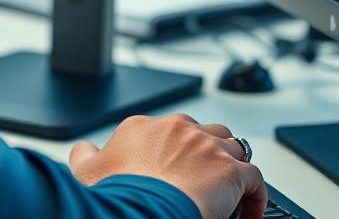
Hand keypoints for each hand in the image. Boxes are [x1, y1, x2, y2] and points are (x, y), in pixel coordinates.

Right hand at [68, 114, 265, 218]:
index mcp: (142, 128)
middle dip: (208, 153)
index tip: (177, 173)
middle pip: (203, 132)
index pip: (167, 131)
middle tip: (205, 181)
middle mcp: (176, 129)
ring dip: (233, 168)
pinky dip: (255, 196)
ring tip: (231, 194)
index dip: (176, 153)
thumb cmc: (117, 195)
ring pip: (232, 148)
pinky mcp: (230, 171)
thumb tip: (83, 149)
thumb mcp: (87, 172)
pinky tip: (250, 213)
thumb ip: (85, 155)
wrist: (140, 211)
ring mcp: (206, 147)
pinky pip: (254, 178)